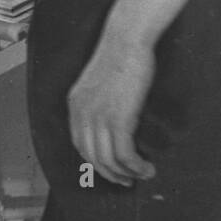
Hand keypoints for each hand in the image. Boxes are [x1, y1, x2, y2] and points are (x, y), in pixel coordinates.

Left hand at [67, 31, 157, 186]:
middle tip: (126, 180)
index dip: (94, 161)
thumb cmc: (117, 56)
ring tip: (141, 175)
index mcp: (74, 104)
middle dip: (110, 174)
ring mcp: (99, 116)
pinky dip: (136, 166)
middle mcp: (82, 113)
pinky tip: (146, 167)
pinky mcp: (119, 118)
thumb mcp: (97, 83)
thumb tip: (110, 124)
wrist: (125, 40)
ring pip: (108, 160)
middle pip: (91, 157)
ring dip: (126, 173)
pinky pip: (124, 154)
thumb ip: (97, 103)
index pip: (79, 144)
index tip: (109, 169)